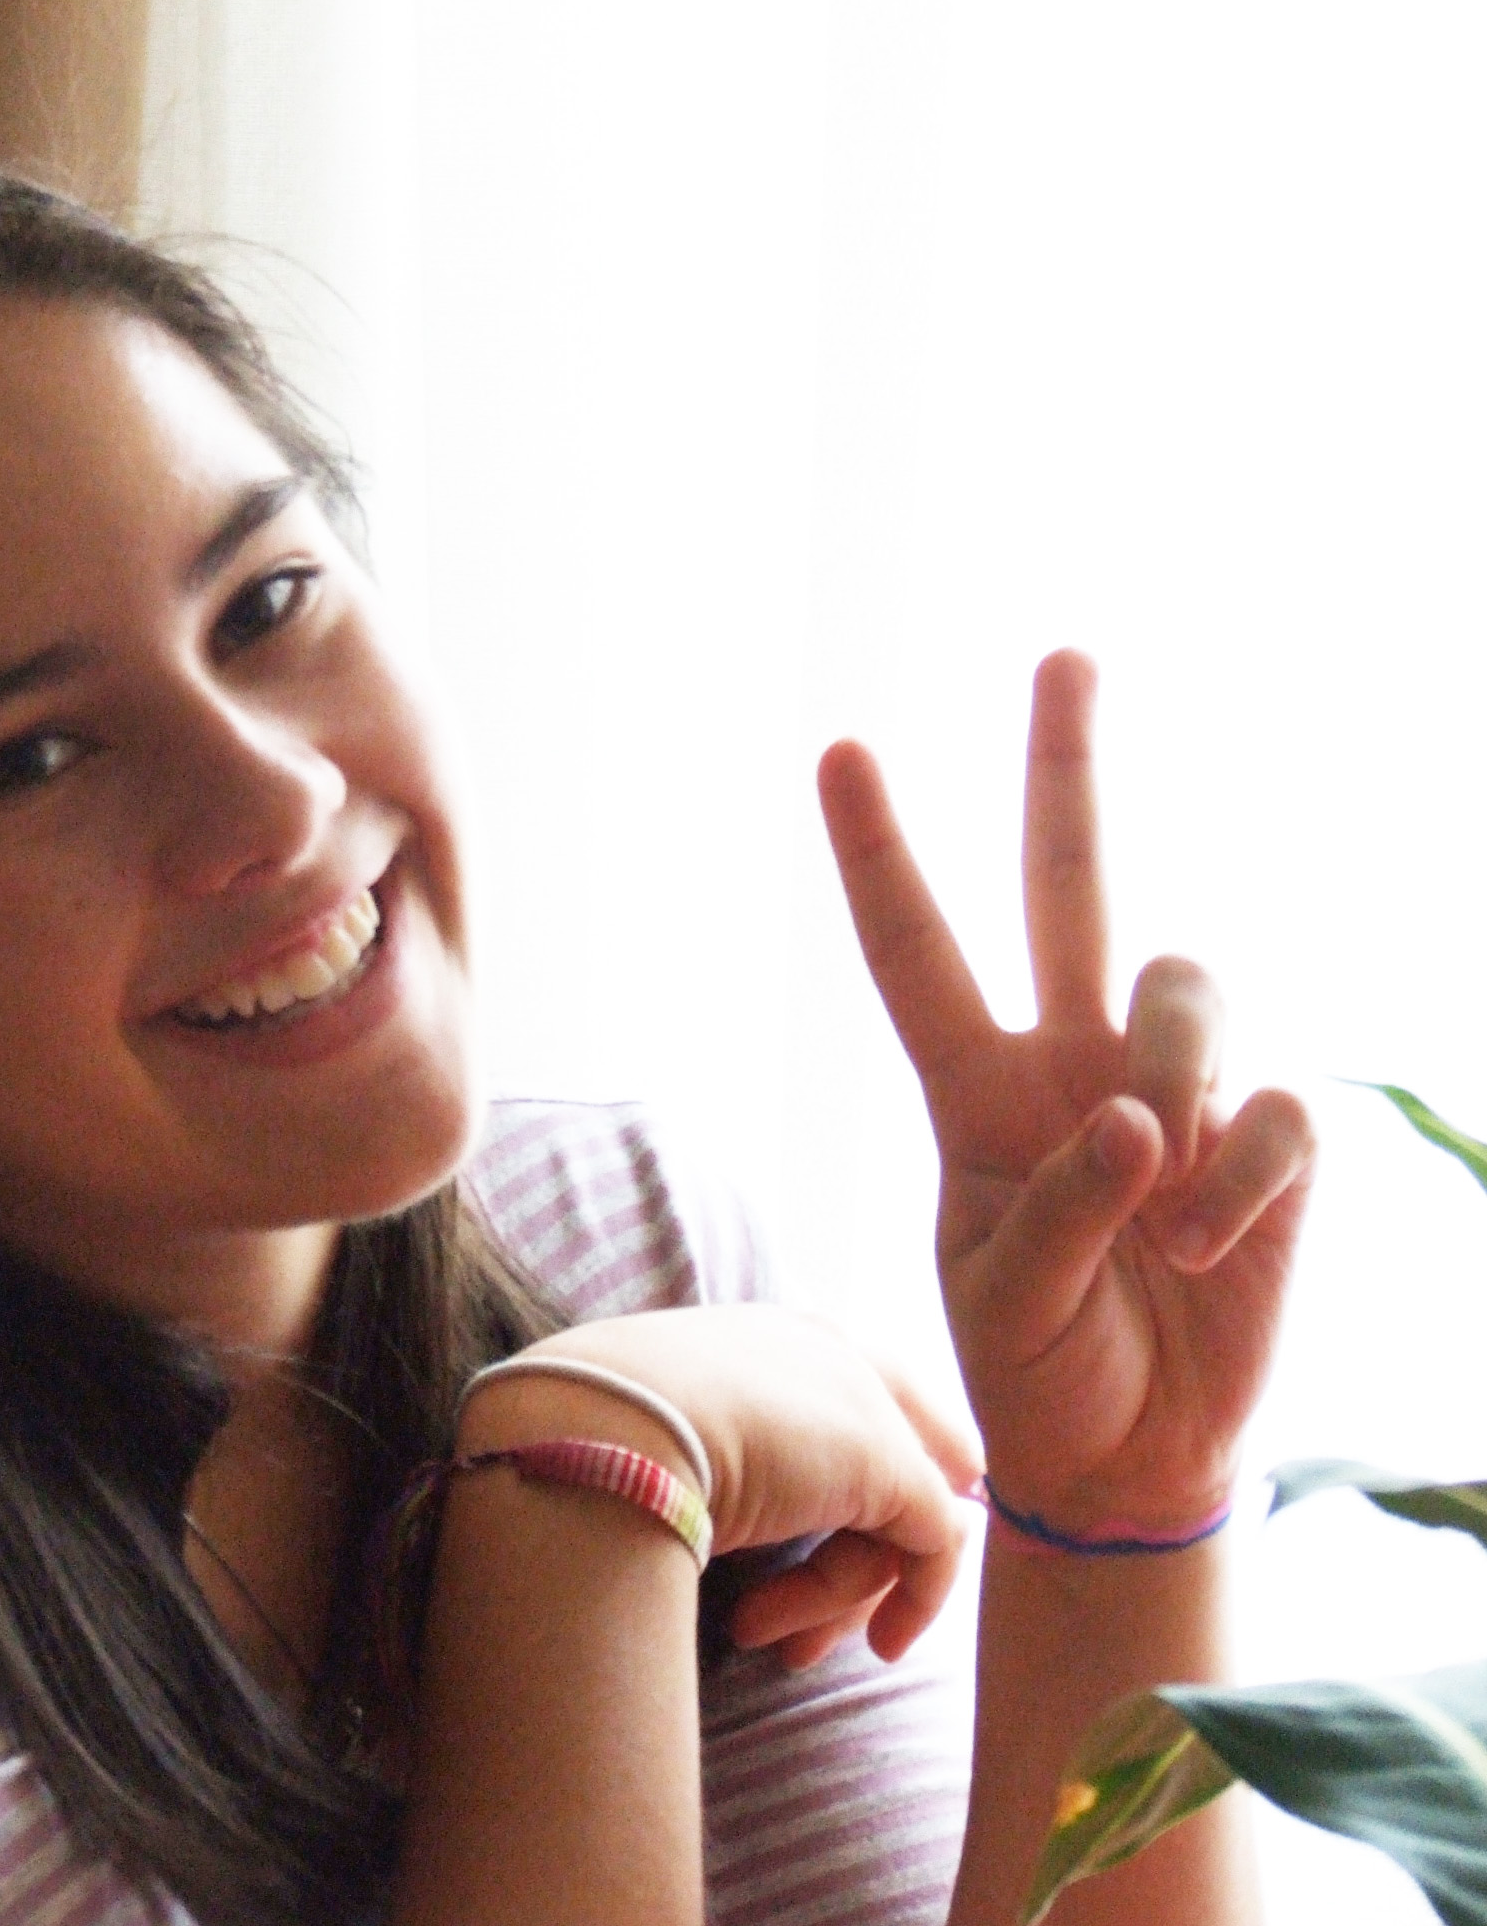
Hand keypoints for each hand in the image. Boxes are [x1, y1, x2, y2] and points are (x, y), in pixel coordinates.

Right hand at [486, 1305, 978, 1661]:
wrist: (594, 1429)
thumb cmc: (601, 1431)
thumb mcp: (660, 1434)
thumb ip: (721, 1456)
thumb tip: (721, 1518)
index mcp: (772, 1336)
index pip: (860, 1396)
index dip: (858, 1480)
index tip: (829, 1551)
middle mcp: (829, 1353)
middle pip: (886, 1468)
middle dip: (847, 1563)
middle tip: (791, 1631)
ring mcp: (867, 1406)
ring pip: (897, 1520)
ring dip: (832, 1596)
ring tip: (759, 1630)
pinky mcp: (893, 1468)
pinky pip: (932, 1548)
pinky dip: (904, 1606)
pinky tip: (865, 1645)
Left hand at [817, 651, 1315, 1535]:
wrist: (1127, 1460)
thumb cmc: (1035, 1367)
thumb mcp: (1001, 1297)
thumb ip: (1062, 1206)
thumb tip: (1145, 1117)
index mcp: (974, 1091)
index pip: (918, 954)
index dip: (881, 857)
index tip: (840, 750)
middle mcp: (1072, 1064)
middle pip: (1069, 889)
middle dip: (1065, 773)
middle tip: (1065, 655)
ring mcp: (1177, 1093)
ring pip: (1185, 988)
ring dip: (1174, 1080)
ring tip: (1159, 1221)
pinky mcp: (1269, 1145)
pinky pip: (1276, 1110)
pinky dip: (1242, 1183)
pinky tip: (1206, 1249)